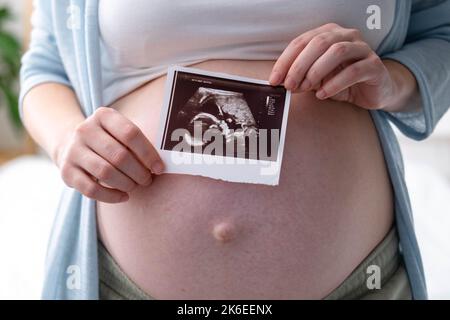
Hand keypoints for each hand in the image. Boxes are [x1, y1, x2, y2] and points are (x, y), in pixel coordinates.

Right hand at [56, 107, 163, 202]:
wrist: (70, 144)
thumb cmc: (108, 140)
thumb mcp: (119, 132)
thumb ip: (138, 143)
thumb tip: (160, 165)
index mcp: (103, 116)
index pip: (130, 134)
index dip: (148, 153)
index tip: (159, 168)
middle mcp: (85, 130)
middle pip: (119, 155)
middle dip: (139, 172)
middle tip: (148, 180)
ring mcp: (73, 150)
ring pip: (105, 172)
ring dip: (126, 184)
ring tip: (134, 186)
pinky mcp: (66, 171)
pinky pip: (91, 190)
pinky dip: (111, 196)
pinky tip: (123, 197)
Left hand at [269, 23, 398, 109]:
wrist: (375, 91)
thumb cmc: (342, 81)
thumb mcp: (317, 79)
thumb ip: (301, 77)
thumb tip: (281, 82)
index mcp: (328, 34)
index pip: (301, 42)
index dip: (285, 60)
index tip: (274, 79)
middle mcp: (346, 36)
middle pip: (318, 43)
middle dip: (299, 65)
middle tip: (289, 85)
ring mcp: (363, 48)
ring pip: (337, 51)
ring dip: (317, 71)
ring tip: (307, 88)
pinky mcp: (375, 65)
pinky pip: (354, 70)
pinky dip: (335, 83)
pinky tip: (323, 94)